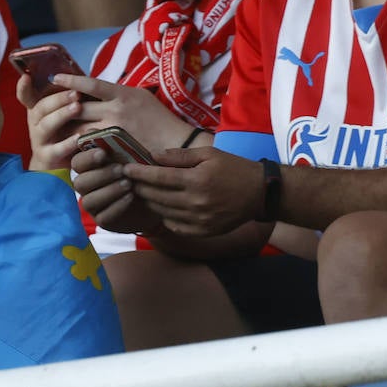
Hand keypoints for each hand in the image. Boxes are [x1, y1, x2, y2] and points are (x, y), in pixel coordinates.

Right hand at [20, 73, 88, 170]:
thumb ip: (66, 98)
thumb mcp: (63, 114)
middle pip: (40, 108)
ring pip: (46, 126)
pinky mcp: (48, 157)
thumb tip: (77, 76)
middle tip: (75, 92)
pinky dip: (68, 143)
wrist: (57, 167)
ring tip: (77, 107)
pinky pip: (56, 150)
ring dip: (62, 114)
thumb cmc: (64, 134)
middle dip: (57, 98)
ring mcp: (39, 141)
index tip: (26, 77)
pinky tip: (80, 137)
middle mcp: (35, 124)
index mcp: (38, 111)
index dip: (24, 87)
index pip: (26, 96)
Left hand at [44, 75, 197, 154]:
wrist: (177, 144)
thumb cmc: (159, 119)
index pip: (91, 84)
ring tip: (58, 128)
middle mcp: (116, 111)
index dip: (71, 80)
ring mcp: (113, 131)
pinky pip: (88, 145)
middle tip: (52, 108)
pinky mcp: (113, 149)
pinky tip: (74, 144)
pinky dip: (79, 144)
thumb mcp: (140, 97)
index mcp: (123, 94)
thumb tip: (93, 89)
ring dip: (69, 128)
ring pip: (80, 128)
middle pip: (78, 107)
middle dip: (64, 108)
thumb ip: (117, 93)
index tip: (56, 77)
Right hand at [70, 145, 164, 234]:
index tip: (103, 153)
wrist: (158, 198)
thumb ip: (114, 144)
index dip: (87, 158)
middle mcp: (87, 186)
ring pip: (89, 200)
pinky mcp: (103, 221)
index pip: (77, 162)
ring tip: (128, 184)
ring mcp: (94, 205)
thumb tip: (92, 129)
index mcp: (90, 168)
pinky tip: (130, 197)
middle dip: (100, 175)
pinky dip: (117, 206)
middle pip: (80, 182)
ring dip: (108, 191)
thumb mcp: (131, 155)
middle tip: (121, 169)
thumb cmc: (141, 172)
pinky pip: (103, 216)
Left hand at [121, 147, 265, 236]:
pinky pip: (174, 226)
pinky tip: (163, 207)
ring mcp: (199, 220)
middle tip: (130, 180)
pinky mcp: (203, 231)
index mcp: (196, 180)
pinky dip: (165, 217)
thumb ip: (179, 156)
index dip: (139, 173)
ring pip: (162, 212)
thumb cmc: (233, 168)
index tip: (126, 168)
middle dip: (140, 187)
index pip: (158, 177)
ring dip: (150, 202)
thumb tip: (153, 155)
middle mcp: (196, 202)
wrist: (260, 193)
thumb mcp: (208, 154)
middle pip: (156, 196)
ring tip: (143, 192)